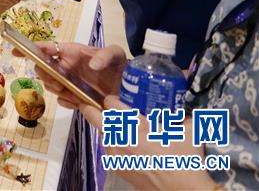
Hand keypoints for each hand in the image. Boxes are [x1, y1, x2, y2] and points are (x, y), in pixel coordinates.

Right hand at [12, 42, 126, 109]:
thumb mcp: (116, 54)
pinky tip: (77, 102)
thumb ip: (105, 55)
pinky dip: (66, 102)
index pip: (46, 48)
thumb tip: (92, 65)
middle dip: (45, 75)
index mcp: (71, 52)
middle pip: (43, 69)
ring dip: (56, 89)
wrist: (129, 86)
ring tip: (70, 92)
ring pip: (50, 86)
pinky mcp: (75, 98)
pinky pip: (63, 101)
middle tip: (59, 82)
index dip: (30, 48)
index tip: (17, 51)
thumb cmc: (118, 65)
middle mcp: (66, 67)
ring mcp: (69, 83)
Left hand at [81, 96, 215, 190]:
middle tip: (95, 107)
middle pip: (94, 117)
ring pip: (103, 135)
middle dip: (92, 110)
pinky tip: (131, 151)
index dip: (111, 100)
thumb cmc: (184, 160)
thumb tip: (188, 115)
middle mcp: (119, 138)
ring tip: (125, 134)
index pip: (110, 103)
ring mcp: (116, 155)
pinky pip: (110, 152)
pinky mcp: (117, 169)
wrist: (182, 190)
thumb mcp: (189, 133)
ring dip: (109, 132)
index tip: (115, 100)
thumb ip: (185, 119)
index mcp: (133, 124)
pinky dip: (116, 148)